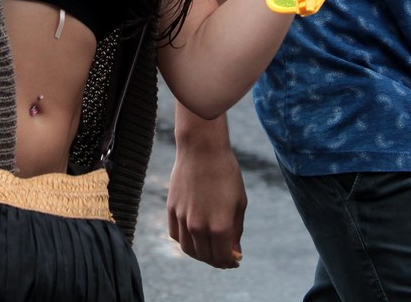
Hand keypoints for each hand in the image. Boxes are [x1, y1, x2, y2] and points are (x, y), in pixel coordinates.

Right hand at [167, 117, 245, 268]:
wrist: (202, 148)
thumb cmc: (226, 173)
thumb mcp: (239, 202)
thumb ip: (236, 231)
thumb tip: (234, 252)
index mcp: (220, 227)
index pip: (222, 259)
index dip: (230, 263)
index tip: (234, 260)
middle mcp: (198, 227)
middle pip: (206, 257)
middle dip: (216, 260)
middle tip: (223, 255)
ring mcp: (182, 219)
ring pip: (189, 249)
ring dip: (200, 253)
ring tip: (209, 246)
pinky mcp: (171, 209)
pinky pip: (176, 235)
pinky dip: (186, 241)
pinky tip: (195, 234)